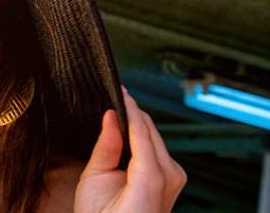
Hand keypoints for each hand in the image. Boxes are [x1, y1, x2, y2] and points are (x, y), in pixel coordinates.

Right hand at [73, 86, 186, 211]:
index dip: (128, 106)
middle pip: (151, 129)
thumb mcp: (94, 182)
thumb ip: (105, 146)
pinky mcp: (173, 178)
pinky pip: (157, 148)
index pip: (140, 129)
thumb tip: (111, 116)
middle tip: (114, 94)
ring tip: (117, 109)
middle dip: (133, 111)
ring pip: (155, 136)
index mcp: (151, 177)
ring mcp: (175, 177)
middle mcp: (170, 174)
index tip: (118, 88)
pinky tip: (127, 130)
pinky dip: (143, 135)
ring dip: (138, 122)